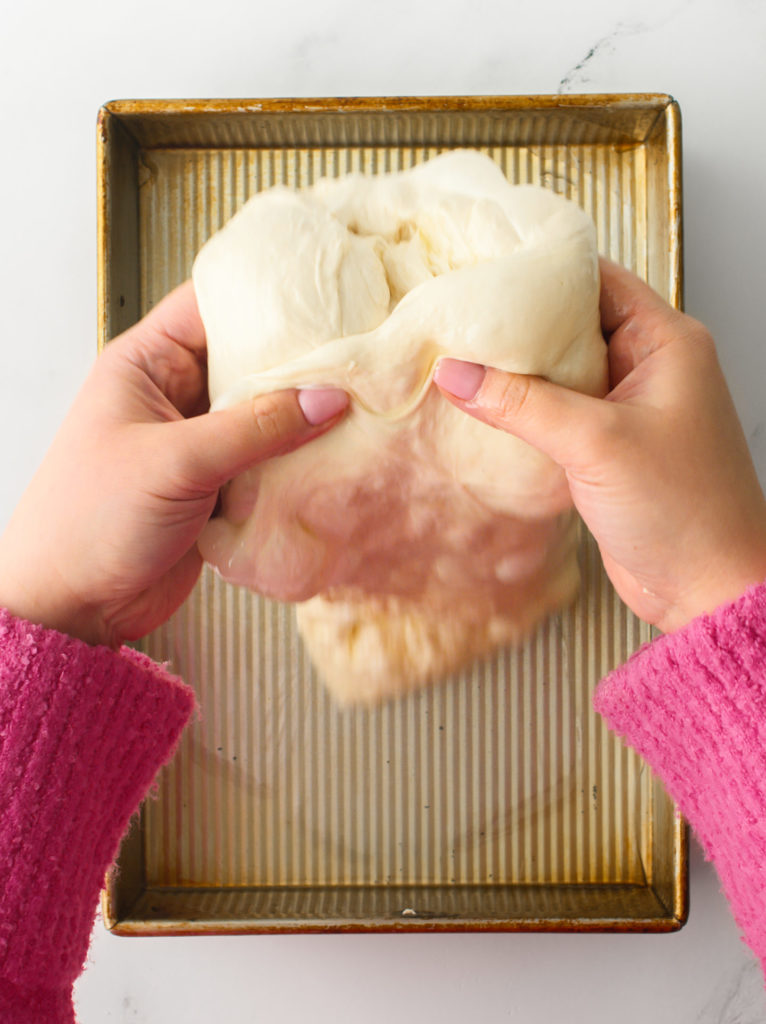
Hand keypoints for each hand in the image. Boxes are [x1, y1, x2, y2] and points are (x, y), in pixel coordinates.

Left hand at [0, 282, 347, 647]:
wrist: (75, 605)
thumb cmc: (93, 520)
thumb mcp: (176, 461)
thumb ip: (256, 427)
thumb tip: (328, 398)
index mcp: (146, 365)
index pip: (208, 306)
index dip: (262, 298)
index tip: (320, 296)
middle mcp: (174, 396)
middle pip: (246, 360)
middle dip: (296, 362)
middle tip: (354, 355)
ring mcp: (197, 442)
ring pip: (263, 413)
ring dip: (302, 416)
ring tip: (359, 403)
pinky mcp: (217, 486)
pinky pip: (266, 460)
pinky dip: (296, 460)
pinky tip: (335, 452)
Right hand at [434, 258, 765, 631]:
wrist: (707, 588)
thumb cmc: (685, 510)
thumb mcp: (596, 444)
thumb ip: (521, 404)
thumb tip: (454, 373)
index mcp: (667, 342)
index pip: (596, 280)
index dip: (540, 271)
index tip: (483, 270)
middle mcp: (649, 367)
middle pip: (572, 324)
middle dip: (517, 325)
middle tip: (457, 318)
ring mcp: (628, 408)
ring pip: (561, 372)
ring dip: (517, 373)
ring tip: (459, 360)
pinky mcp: (608, 448)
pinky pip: (558, 414)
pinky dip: (524, 412)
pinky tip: (485, 412)